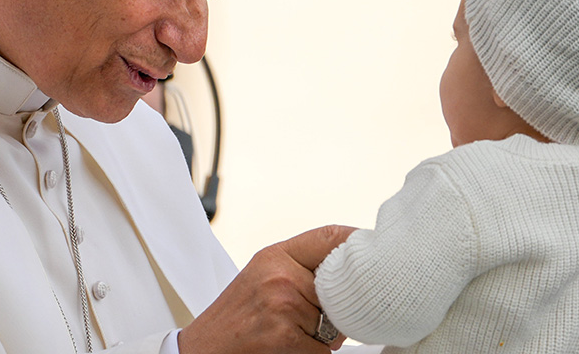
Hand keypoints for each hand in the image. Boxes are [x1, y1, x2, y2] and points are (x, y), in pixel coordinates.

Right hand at [179, 225, 354, 353]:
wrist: (204, 349)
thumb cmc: (235, 317)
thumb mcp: (262, 276)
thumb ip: (300, 267)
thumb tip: (351, 269)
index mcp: (275, 255)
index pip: (331, 236)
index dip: (358, 243)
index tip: (374, 253)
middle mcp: (280, 275)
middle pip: (341, 287)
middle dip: (336, 307)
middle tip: (314, 315)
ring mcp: (283, 304)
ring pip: (336, 322)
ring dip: (324, 336)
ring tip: (291, 333)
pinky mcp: (285, 336)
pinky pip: (324, 349)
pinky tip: (288, 348)